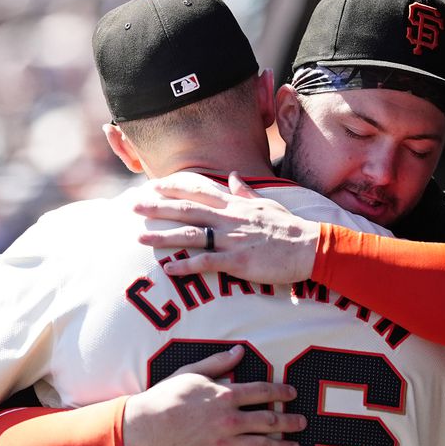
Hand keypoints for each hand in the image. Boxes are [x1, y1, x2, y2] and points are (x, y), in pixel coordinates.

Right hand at [123, 345, 304, 445]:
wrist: (143, 426)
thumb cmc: (165, 397)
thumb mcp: (190, 373)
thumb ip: (217, 363)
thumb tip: (239, 351)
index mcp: (225, 395)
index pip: (262, 392)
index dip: (281, 393)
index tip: (292, 394)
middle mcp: (229, 419)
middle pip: (269, 421)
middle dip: (289, 422)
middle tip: (301, 423)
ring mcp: (223, 443)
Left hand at [135, 171, 321, 282]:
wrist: (310, 247)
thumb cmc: (290, 229)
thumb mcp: (267, 205)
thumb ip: (245, 192)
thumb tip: (232, 176)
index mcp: (235, 205)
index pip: (199, 192)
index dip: (174, 189)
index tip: (153, 186)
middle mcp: (230, 219)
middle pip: (187, 211)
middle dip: (158, 209)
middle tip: (134, 207)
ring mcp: (232, 239)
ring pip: (191, 235)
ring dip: (163, 237)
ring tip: (141, 239)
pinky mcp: (238, 261)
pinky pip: (206, 262)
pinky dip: (186, 265)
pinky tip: (168, 268)